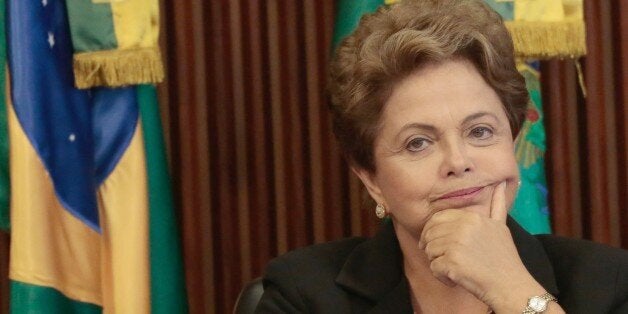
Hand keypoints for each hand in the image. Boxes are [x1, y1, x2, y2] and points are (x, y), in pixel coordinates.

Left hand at [418, 181, 539, 307]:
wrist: (510, 284)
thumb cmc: (504, 258)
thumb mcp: (500, 227)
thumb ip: (497, 205)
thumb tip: (500, 184)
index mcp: (471, 218)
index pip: (436, 219)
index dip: (432, 232)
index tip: (437, 243)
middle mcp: (462, 228)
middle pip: (429, 235)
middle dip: (432, 248)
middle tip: (444, 258)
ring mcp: (456, 244)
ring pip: (429, 251)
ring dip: (438, 263)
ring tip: (456, 268)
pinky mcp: (451, 262)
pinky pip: (433, 268)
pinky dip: (442, 276)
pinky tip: (456, 278)